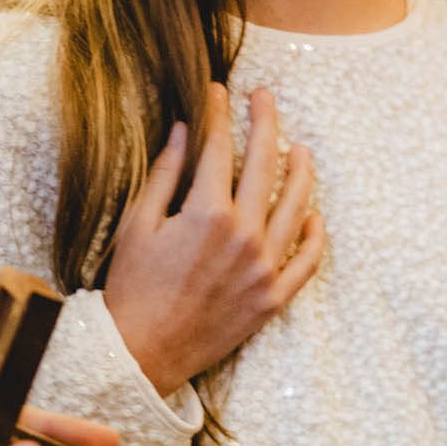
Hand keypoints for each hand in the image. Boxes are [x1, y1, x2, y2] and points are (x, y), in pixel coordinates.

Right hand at [104, 84, 324, 393]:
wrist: (139, 353)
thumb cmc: (132, 288)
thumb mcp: (139, 224)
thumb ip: (166, 174)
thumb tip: (185, 130)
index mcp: (208, 214)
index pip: (220, 148)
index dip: (220, 114)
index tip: (219, 92)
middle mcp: (244, 237)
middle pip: (265, 166)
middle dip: (265, 123)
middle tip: (264, 98)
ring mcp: (263, 269)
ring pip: (296, 207)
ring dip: (300, 172)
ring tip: (301, 149)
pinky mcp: (272, 299)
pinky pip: (306, 263)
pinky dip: (314, 237)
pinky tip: (314, 215)